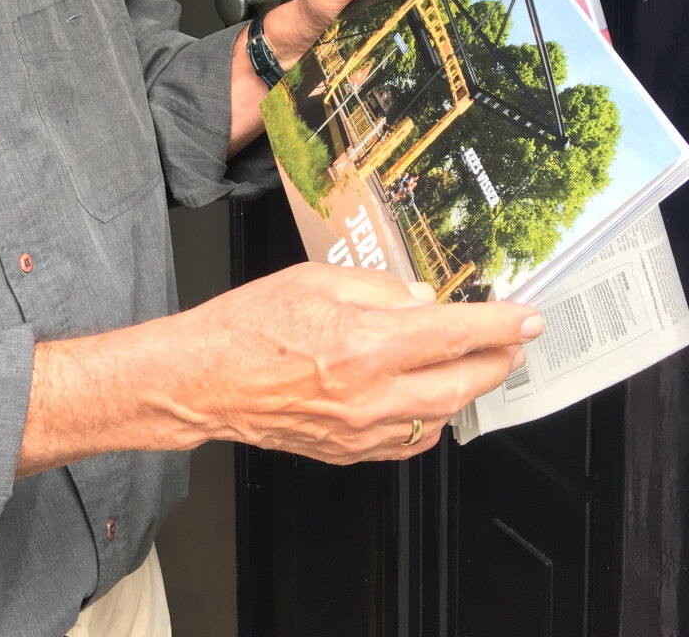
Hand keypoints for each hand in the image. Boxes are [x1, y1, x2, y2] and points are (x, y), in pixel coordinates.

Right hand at [174, 262, 541, 463]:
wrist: (205, 378)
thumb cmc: (249, 325)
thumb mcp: (315, 279)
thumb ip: (378, 289)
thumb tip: (422, 301)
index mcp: (364, 342)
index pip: (453, 333)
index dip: (499, 325)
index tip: (527, 319)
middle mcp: (370, 393)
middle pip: (460, 383)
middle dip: (495, 361)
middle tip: (511, 342)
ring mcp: (361, 430)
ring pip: (440, 416)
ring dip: (464, 389)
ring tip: (472, 365)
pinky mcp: (349, 452)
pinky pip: (410, 442)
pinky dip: (431, 419)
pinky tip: (428, 399)